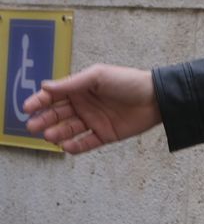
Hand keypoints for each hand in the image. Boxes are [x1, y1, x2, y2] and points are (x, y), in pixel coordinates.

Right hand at [23, 64, 161, 153]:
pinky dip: (75, 146)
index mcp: (81, 89)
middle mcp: (84, 105)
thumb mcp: (98, 76)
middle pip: (57, 115)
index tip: (27, 108)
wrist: (156, 98)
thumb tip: (45, 85)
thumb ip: (72, 83)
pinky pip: (85, 143)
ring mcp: (94, 120)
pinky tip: (67, 146)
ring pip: (68, 130)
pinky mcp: (104, 135)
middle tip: (34, 126)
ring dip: (57, 133)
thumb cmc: (128, 82)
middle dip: (44, 120)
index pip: (54, 96)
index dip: (39, 102)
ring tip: (51, 135)